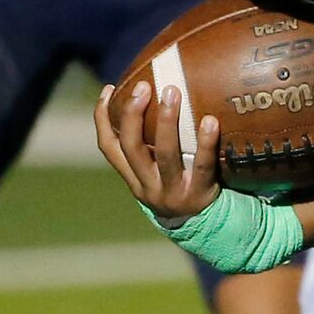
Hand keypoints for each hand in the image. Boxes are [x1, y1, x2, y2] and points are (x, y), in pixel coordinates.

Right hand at [94, 79, 222, 225]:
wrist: (204, 227)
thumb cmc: (179, 186)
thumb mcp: (157, 172)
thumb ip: (150, 145)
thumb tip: (152, 95)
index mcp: (133, 177)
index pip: (108, 147)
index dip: (103, 118)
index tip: (109, 89)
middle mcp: (148, 185)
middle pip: (132, 147)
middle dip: (133, 115)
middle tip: (144, 86)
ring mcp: (173, 191)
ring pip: (165, 154)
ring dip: (166, 122)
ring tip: (172, 93)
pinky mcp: (199, 194)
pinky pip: (202, 165)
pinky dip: (206, 142)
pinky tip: (210, 120)